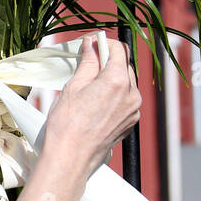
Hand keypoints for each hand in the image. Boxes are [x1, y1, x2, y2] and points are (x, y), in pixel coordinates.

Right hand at [40, 32, 140, 177]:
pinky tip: (96, 103)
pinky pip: (126, 100)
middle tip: (88, 64)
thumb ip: (88, 63)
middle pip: (124, 66)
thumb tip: (92, 45)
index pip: (119, 49)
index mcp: (117, 81)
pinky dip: (114, 95)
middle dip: (108, 61)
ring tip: (89, 87)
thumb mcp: (74, 87)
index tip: (92, 44)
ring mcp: (133, 110)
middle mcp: (131, 94)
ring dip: (111, 79)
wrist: (71, 158)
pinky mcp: (130, 122)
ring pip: (126, 83)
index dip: (104, 43)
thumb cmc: (67, 125)